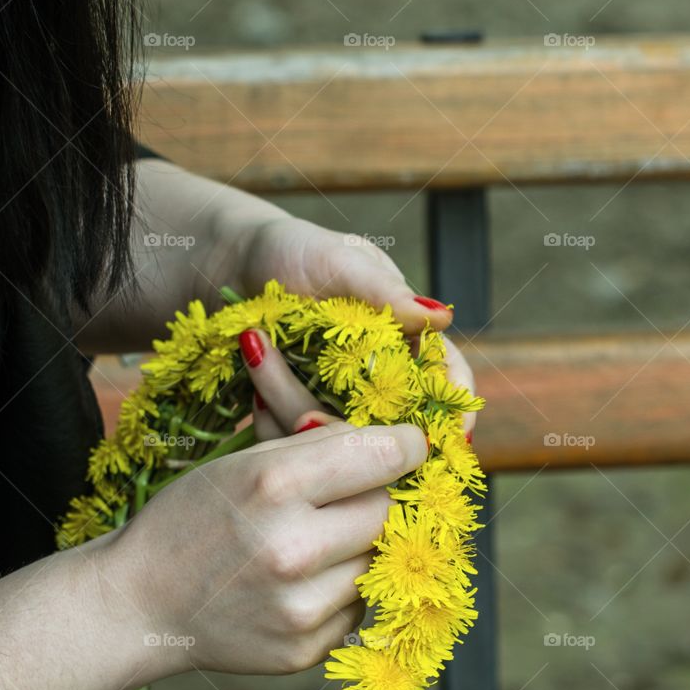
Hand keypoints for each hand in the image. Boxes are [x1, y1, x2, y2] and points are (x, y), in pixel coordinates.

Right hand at [113, 421, 428, 677]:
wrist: (140, 603)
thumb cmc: (191, 520)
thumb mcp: (240, 463)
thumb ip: (315, 445)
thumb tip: (396, 437)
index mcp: (274, 485)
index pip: (383, 456)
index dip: (406, 446)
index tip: (411, 446)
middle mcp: (292, 548)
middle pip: (387, 511)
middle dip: (374, 498)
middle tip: (340, 501)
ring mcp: (300, 607)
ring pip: (377, 562)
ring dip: (357, 549)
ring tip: (309, 547)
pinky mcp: (304, 649)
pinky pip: (357, 607)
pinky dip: (339, 593)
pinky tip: (298, 586)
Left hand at [223, 213, 478, 436]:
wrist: (233, 263)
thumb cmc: (296, 252)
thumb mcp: (340, 262)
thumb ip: (386, 293)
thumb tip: (442, 319)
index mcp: (405, 336)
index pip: (446, 378)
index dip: (456, 408)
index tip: (456, 432)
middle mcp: (379, 376)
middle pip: (397, 425)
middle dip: (372, 434)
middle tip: (324, 419)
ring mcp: (338, 400)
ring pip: (342, 438)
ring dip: (301, 412)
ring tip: (259, 354)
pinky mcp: (299, 413)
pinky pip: (298, 438)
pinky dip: (277, 420)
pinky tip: (253, 389)